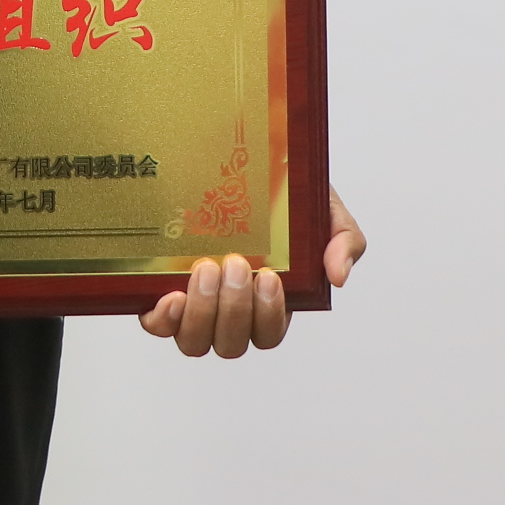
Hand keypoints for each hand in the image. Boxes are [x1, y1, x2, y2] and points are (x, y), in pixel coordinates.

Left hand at [139, 185, 365, 357]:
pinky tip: (170, 296)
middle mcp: (229, 309)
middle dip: (235, 310)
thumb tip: (339, 275)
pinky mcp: (161, 291)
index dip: (268, 316)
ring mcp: (194, 303)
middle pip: (231, 344)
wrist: (243, 160)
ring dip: (203, 312)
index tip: (269, 277)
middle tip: (236, 264)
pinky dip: (163, 319)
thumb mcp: (324, 210)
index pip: (268, 333)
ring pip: (195, 342)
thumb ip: (344, 239)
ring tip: (207, 268)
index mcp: (268, 301)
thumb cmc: (283, 194)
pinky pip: (160, 325)